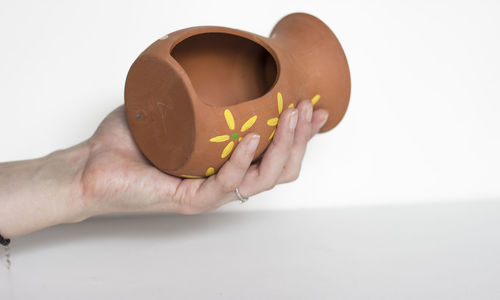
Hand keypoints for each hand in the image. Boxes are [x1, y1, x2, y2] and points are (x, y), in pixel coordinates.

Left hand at [80, 99, 328, 215]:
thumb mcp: (173, 107)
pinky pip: (227, 184)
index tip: (314, 108)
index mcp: (225, 163)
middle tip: (307, 108)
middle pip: (279, 169)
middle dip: (300, 139)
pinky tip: (253, 137)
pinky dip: (243, 160)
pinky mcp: (190, 200)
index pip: (275, 155)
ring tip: (290, 118)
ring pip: (263, 179)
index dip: (300, 136)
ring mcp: (209, 193)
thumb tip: (217, 59)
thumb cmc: (128, 140)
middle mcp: (224, 180)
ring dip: (283, 148)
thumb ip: (199, 91)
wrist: (90, 165)